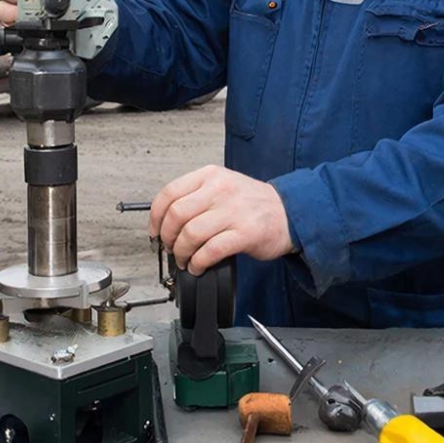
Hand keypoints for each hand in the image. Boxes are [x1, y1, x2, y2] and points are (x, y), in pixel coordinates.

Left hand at [149, 165, 293, 274]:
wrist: (289, 212)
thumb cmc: (253, 203)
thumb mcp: (223, 186)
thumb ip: (196, 196)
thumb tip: (165, 221)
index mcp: (211, 176)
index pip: (170, 193)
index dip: (155, 217)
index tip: (154, 232)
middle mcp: (220, 190)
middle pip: (177, 215)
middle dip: (167, 238)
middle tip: (170, 248)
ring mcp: (233, 211)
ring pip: (190, 234)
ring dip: (181, 254)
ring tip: (185, 260)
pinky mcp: (244, 233)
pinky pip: (210, 251)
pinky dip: (198, 263)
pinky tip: (199, 266)